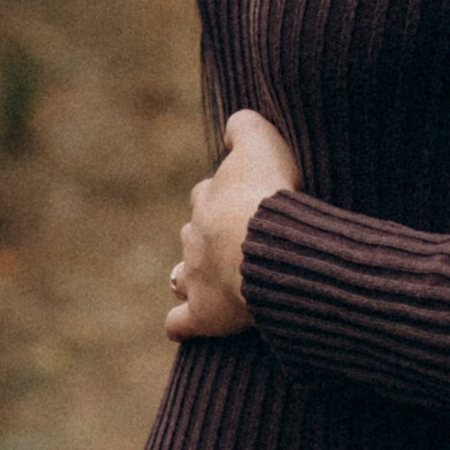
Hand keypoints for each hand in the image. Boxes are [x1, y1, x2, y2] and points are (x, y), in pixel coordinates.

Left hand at [165, 108, 301, 341]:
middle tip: (238, 242)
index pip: (206, 193)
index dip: (224, 197)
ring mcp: (196, 275)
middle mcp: (195, 236)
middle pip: (194, 233)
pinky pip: (179, 322)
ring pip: (182, 275)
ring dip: (193, 276)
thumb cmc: (270, 192)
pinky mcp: (203, 313)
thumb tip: (231, 128)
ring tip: (215, 280)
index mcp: (208, 198)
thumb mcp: (262, 140)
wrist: (269, 245)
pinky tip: (192, 322)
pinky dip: (183, 323)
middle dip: (209, 237)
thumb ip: (244, 126)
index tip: (246, 202)